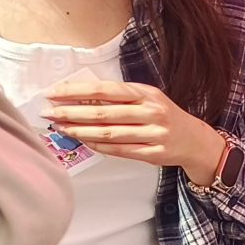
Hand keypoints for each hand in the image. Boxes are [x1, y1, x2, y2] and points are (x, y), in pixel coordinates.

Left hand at [44, 77, 223, 180]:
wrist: (195, 140)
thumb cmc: (164, 116)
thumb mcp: (147, 98)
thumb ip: (119, 97)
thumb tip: (79, 98)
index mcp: (147, 93)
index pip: (105, 90)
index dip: (76, 92)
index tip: (54, 93)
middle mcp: (152, 112)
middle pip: (103, 113)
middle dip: (71, 113)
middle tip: (49, 113)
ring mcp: (154, 134)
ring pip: (109, 133)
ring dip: (80, 131)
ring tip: (61, 128)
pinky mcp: (154, 153)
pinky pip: (119, 150)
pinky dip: (98, 146)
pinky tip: (83, 141)